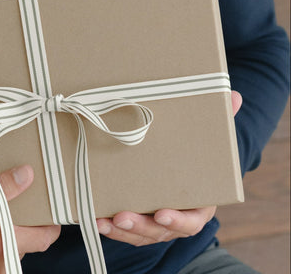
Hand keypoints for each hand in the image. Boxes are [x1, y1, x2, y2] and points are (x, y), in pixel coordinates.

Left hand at [96, 90, 242, 246]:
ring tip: (103, 221)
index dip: (178, 220)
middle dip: (141, 226)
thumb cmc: (194, 153)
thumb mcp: (206, 138)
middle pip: (160, 231)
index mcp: (199, 205)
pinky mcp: (136, 219)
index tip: (163, 213)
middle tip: (122, 216)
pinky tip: (94, 220)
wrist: (180, 164)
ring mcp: (155, 222)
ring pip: (140, 234)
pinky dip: (110, 228)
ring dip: (121, 230)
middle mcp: (177, 218)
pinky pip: (124, 230)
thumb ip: (219, 120)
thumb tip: (235, 96)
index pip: (192, 220)